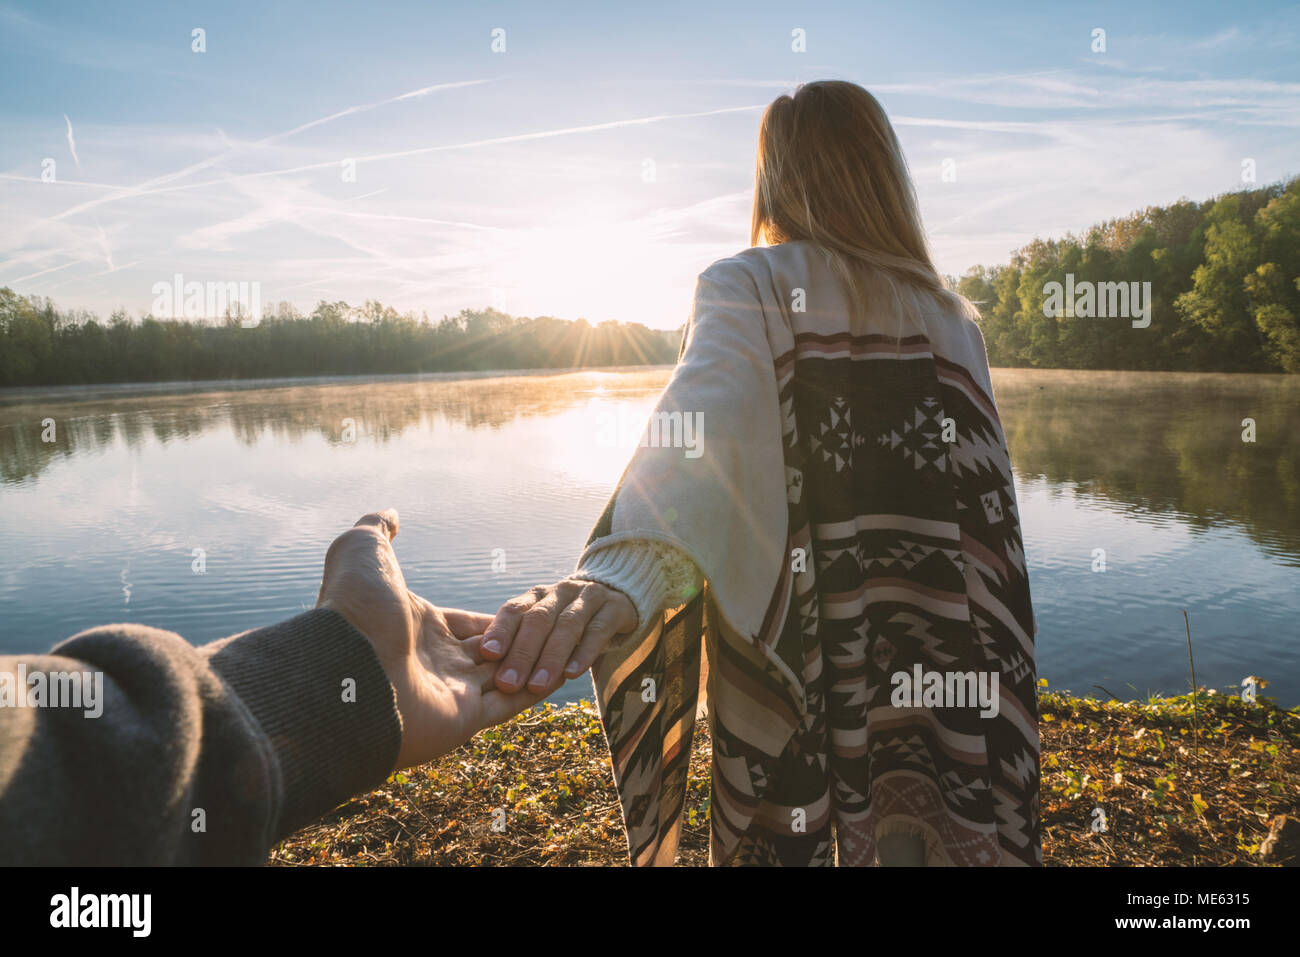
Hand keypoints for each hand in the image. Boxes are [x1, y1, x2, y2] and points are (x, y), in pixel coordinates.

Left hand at [316, 510, 543, 770]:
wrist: (345, 665)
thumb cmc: (352, 607)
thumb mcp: (362, 550)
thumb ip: (378, 528)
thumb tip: (392, 514)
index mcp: (418, 627)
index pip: (468, 624)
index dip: (498, 620)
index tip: (529, 611)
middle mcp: (434, 662)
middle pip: (490, 653)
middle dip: (521, 644)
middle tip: (556, 632)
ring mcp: (448, 694)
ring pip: (504, 679)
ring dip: (533, 668)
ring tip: (568, 654)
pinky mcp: (462, 720)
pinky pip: (507, 707)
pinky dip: (534, 694)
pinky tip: (561, 678)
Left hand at [482, 580, 637, 694]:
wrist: (617, 598)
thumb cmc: (569, 622)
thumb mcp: (545, 625)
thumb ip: (522, 641)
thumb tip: (486, 673)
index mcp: (537, 596)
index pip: (514, 609)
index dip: (500, 630)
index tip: (488, 654)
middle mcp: (560, 593)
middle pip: (539, 619)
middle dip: (522, 653)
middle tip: (508, 683)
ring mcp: (589, 598)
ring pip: (567, 625)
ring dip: (551, 657)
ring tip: (537, 685)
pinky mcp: (615, 609)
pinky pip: (598, 630)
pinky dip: (584, 652)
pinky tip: (572, 673)